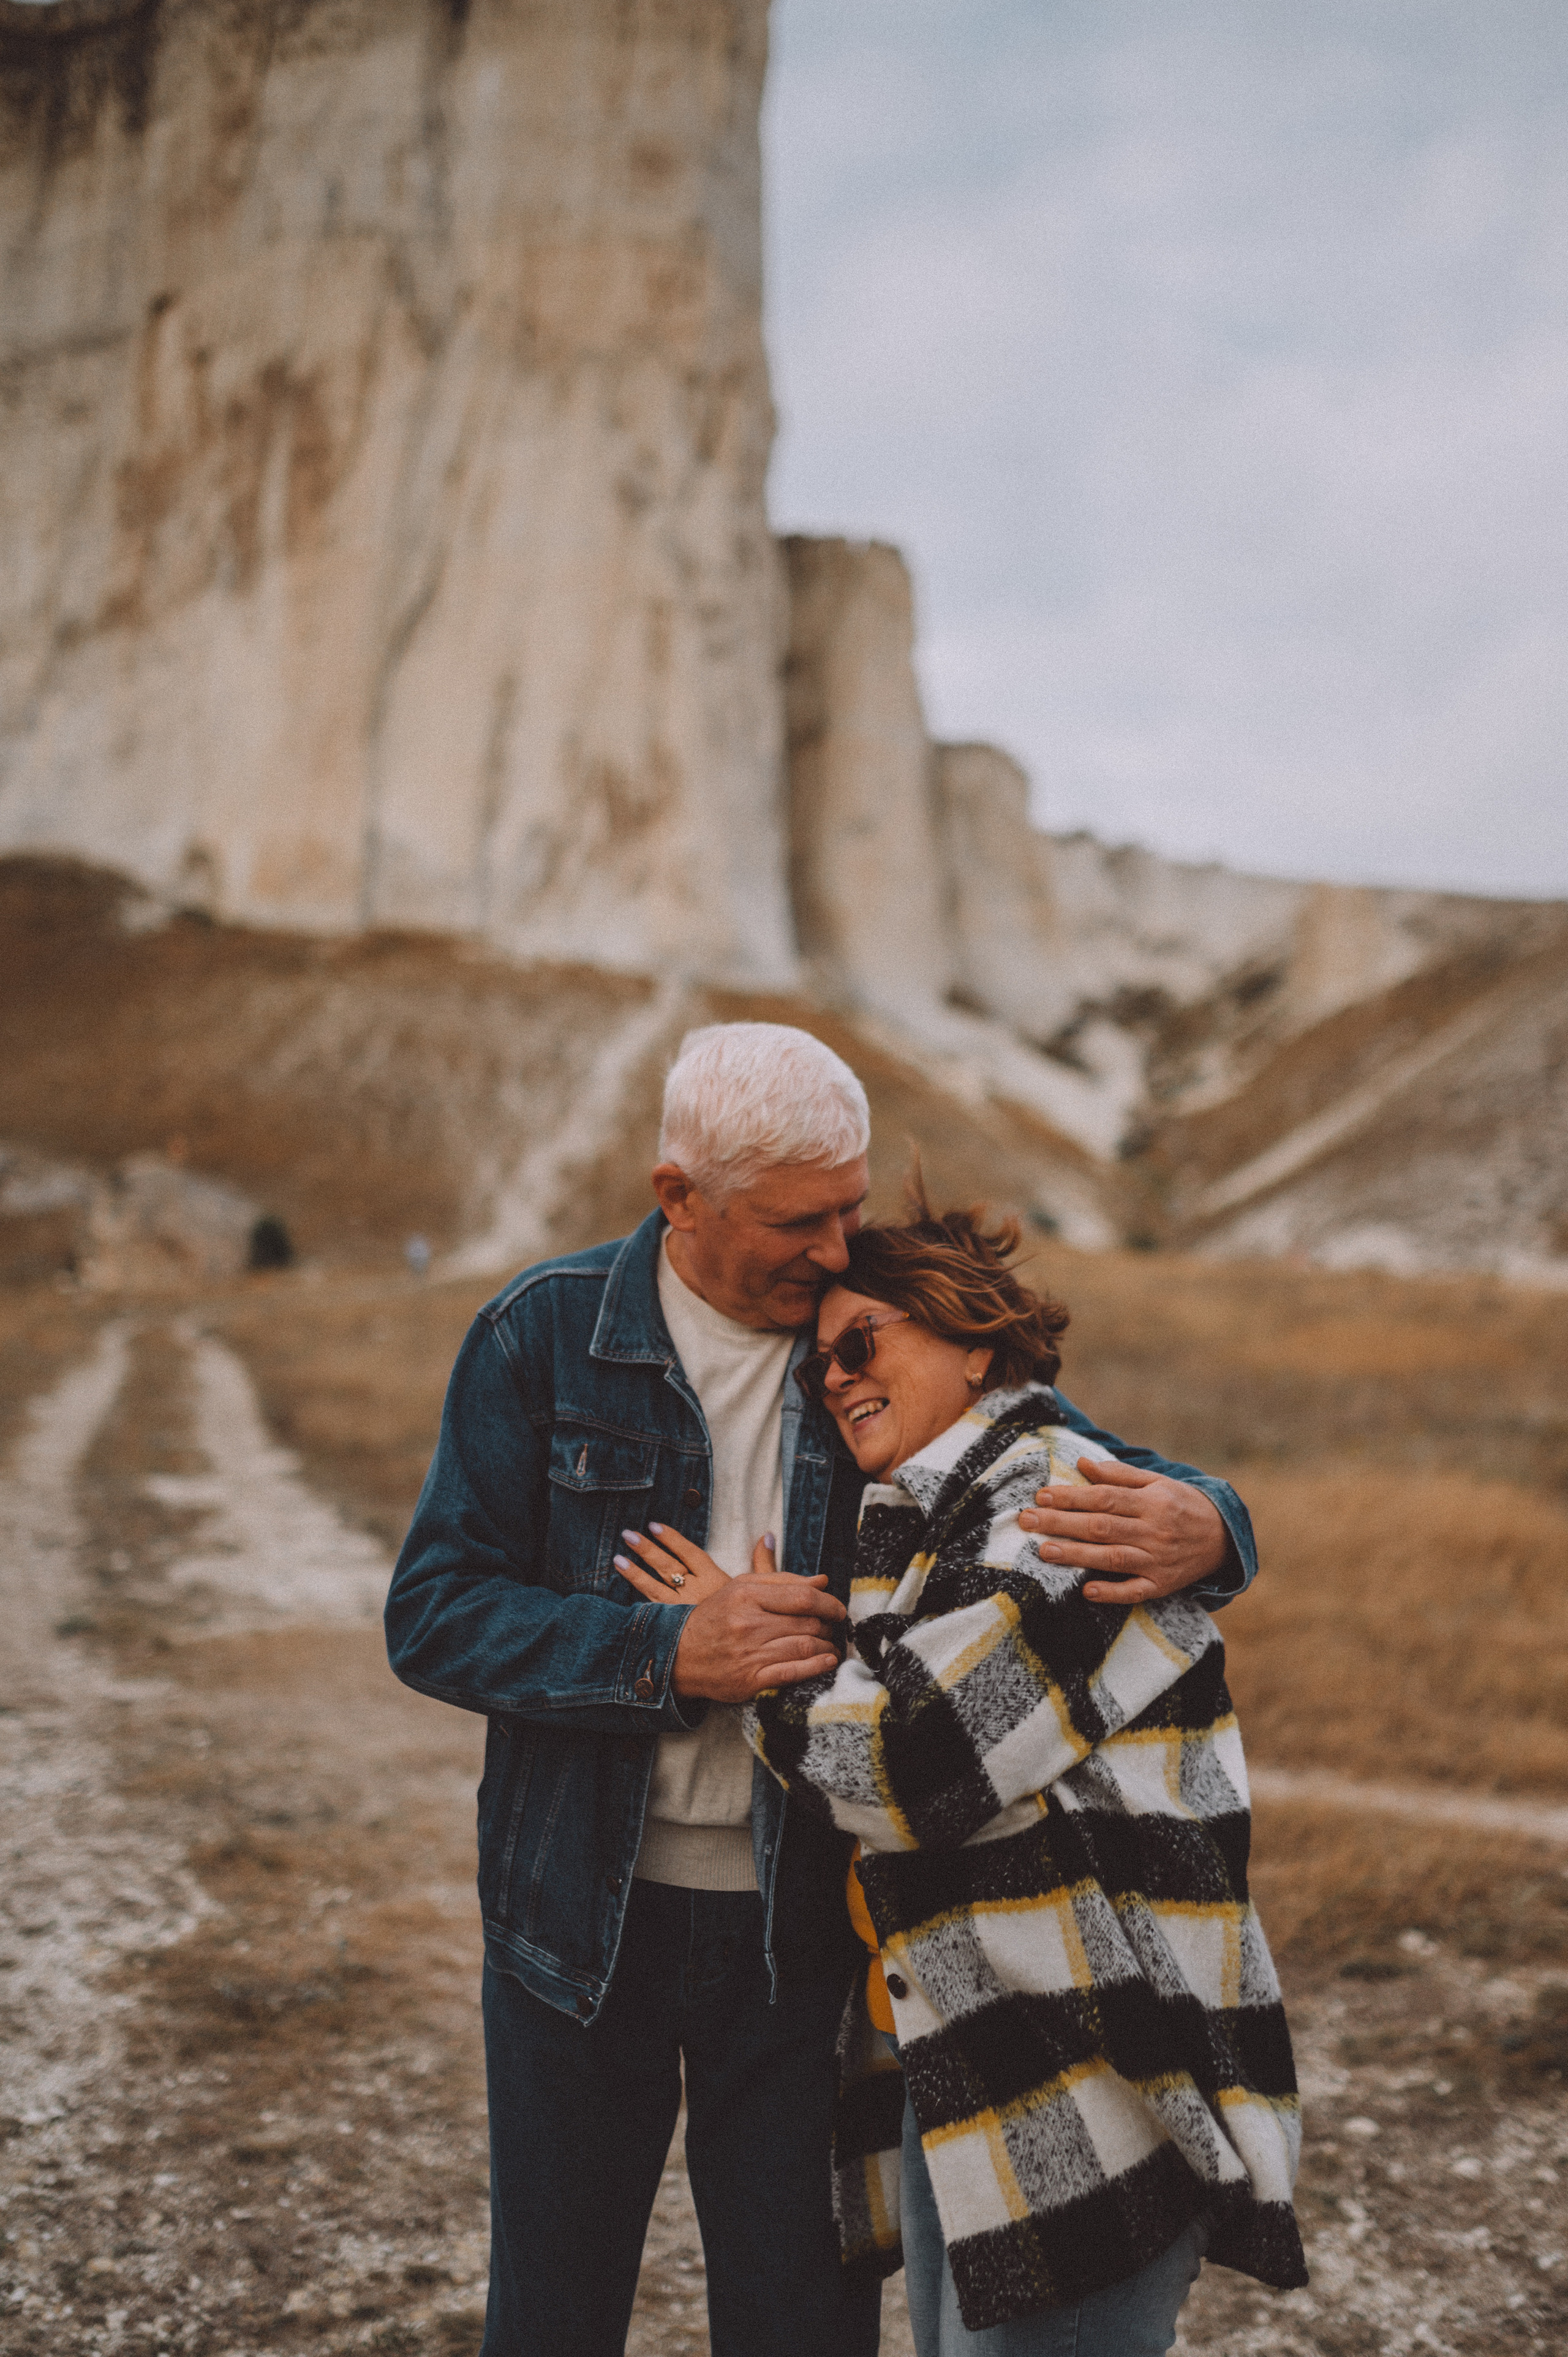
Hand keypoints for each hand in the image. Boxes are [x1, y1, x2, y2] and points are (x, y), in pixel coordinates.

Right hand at [613, 1524, 846, 1700]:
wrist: (678, 1655)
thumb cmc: (714, 1617)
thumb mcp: (740, 1588)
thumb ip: (781, 1580)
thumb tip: (822, 1580)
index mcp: (747, 1595)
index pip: (802, 1597)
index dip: (829, 1603)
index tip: (839, 1608)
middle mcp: (749, 1623)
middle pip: (807, 1622)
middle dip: (829, 1626)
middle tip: (834, 1628)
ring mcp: (750, 1653)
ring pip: (805, 1646)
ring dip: (827, 1647)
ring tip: (832, 1646)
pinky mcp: (750, 1680)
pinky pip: (793, 1672)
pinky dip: (817, 1667)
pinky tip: (827, 1662)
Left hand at [1018, 1457, 1227, 1604]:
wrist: (1224, 1538)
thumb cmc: (1182, 1504)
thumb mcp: (1158, 1483)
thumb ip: (1119, 1475)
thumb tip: (1082, 1464)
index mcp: (1152, 1501)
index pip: (1104, 1498)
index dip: (1071, 1497)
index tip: (1041, 1495)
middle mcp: (1154, 1531)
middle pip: (1101, 1526)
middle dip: (1061, 1523)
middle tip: (1026, 1520)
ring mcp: (1158, 1561)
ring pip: (1112, 1558)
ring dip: (1076, 1555)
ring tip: (1044, 1551)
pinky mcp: (1161, 1585)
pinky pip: (1135, 1591)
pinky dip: (1111, 1592)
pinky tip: (1086, 1590)